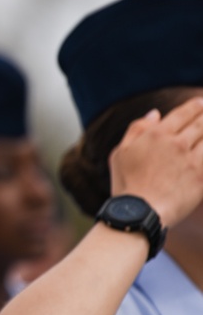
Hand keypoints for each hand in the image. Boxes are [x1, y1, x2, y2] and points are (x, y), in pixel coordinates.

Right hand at [109, 96, 202, 226]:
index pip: (182, 114)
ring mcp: (192, 159)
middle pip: (201, 124)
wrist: (140, 211)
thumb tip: (155, 114)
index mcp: (156, 134)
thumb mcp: (120, 152)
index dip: (194, 106)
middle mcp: (177, 143)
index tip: (200, 103)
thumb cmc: (126, 183)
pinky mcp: (202, 176)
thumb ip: (136, 129)